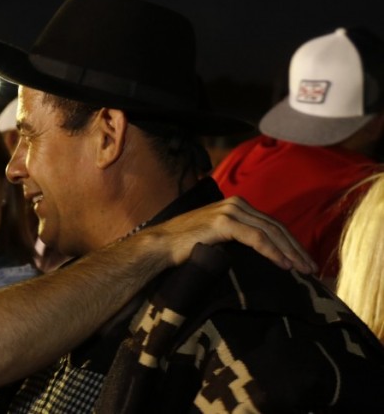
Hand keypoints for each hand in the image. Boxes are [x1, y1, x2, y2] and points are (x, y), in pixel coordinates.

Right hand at [146, 196, 315, 272]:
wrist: (161, 245)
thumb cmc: (186, 246)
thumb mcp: (217, 237)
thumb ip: (238, 237)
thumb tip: (262, 253)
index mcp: (237, 205)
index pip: (273, 223)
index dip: (292, 242)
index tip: (305, 261)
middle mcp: (236, 203)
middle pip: (276, 226)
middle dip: (296, 249)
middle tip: (312, 269)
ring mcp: (230, 211)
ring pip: (270, 232)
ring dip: (290, 252)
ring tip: (303, 270)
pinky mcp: (223, 222)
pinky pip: (256, 238)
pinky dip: (272, 252)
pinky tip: (284, 265)